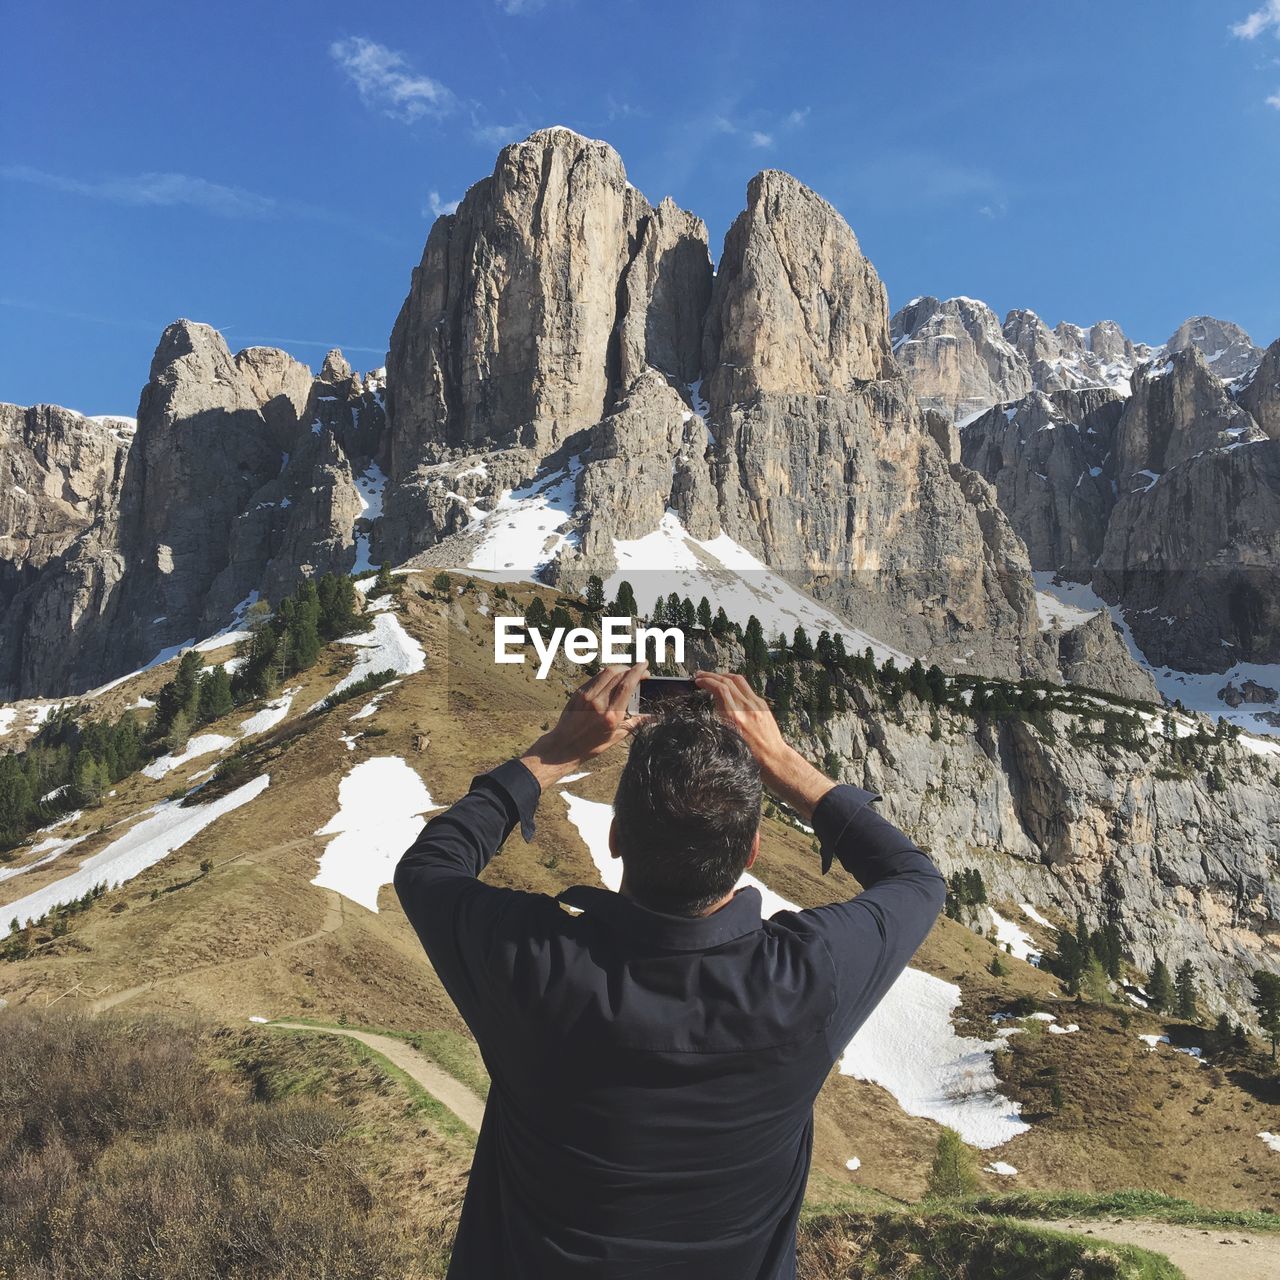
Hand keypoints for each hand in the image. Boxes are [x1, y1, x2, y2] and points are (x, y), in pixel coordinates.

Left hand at [519, 662, 647, 788]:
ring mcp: (587, 696)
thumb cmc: (591, 745)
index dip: (638, 671)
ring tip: (626, 671)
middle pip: (618, 674)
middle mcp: (599, 703)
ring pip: (606, 672)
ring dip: (620, 668)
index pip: (627, 685)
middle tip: (639, 671)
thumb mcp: (616, 737)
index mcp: (611, 715)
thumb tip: (652, 717)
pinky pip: (595, 677)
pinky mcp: (578, 693)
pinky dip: (606, 674)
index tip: (645, 666)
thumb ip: (635, 723)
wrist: (564, 746)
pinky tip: (612, 678)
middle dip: (631, 668)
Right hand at [693, 671, 834, 820]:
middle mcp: (746, 708)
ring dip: (723, 675)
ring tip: (713, 676)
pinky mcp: (762, 705)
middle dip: (711, 675)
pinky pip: (746, 688)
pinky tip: (728, 686)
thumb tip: (713, 702)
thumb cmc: (749, 755)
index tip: (697, 681)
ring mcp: (756, 705)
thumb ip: (721, 718)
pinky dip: (734, 683)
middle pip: (727, 681)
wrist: (772, 758)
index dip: (707, 682)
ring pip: (738, 680)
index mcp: (735, 717)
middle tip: (700, 676)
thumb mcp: (728, 738)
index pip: (720, 689)